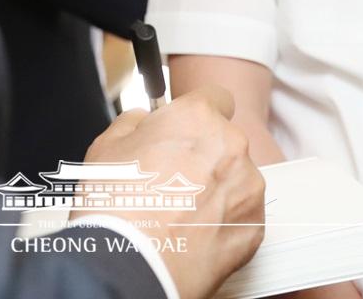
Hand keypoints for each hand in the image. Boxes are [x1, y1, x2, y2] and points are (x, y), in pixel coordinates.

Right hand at [77, 86, 265, 298]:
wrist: (132, 264)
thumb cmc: (117, 207)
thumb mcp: (107, 145)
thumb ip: (134, 121)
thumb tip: (144, 119)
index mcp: (197, 117)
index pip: (214, 98)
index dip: (196, 115)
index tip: (185, 131)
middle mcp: (231, 146)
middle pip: (225, 140)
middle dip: (204, 154)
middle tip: (171, 179)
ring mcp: (248, 187)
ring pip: (236, 177)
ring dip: (216, 188)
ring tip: (179, 211)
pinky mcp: (255, 226)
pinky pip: (241, 213)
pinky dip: (223, 220)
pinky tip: (193, 231)